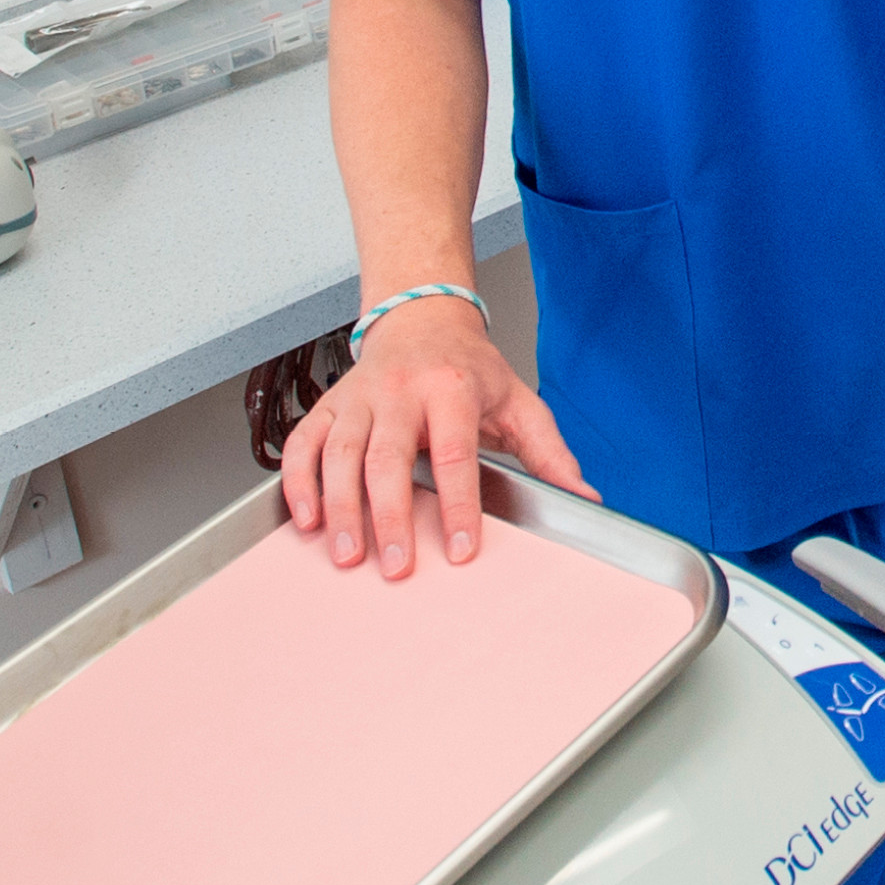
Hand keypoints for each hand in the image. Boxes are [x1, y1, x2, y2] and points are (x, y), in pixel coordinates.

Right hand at [284, 294, 592, 577]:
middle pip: (388, 458)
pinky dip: (299, 481)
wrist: (423, 318)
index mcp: (452, 390)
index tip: (461, 550)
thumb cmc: (472, 369)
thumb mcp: (520, 402)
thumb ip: (550, 453)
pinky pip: (303, 443)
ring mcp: (360, 397)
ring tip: (347, 556)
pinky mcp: (329, 404)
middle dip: (390, 517)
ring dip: (340, 508)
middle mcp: (401, 392)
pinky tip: (306, 519)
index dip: (459, 505)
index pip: (455, 454)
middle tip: (396, 567)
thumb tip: (585, 497)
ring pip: (341, 453)